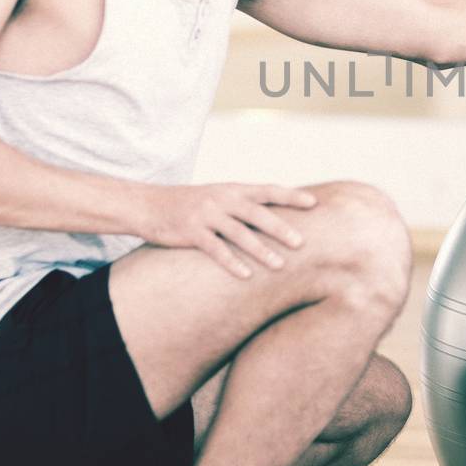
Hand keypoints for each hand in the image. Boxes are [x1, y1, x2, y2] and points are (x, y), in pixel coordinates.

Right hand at [138, 181, 317, 278]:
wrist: (151, 205)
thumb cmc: (193, 204)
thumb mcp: (220, 196)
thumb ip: (245, 204)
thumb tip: (278, 216)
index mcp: (233, 189)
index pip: (268, 190)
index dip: (291, 196)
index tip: (314, 203)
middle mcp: (223, 199)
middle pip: (257, 213)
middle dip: (280, 228)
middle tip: (301, 243)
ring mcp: (207, 215)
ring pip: (239, 233)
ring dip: (260, 250)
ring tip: (279, 265)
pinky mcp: (191, 232)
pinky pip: (215, 249)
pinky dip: (232, 262)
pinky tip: (246, 275)